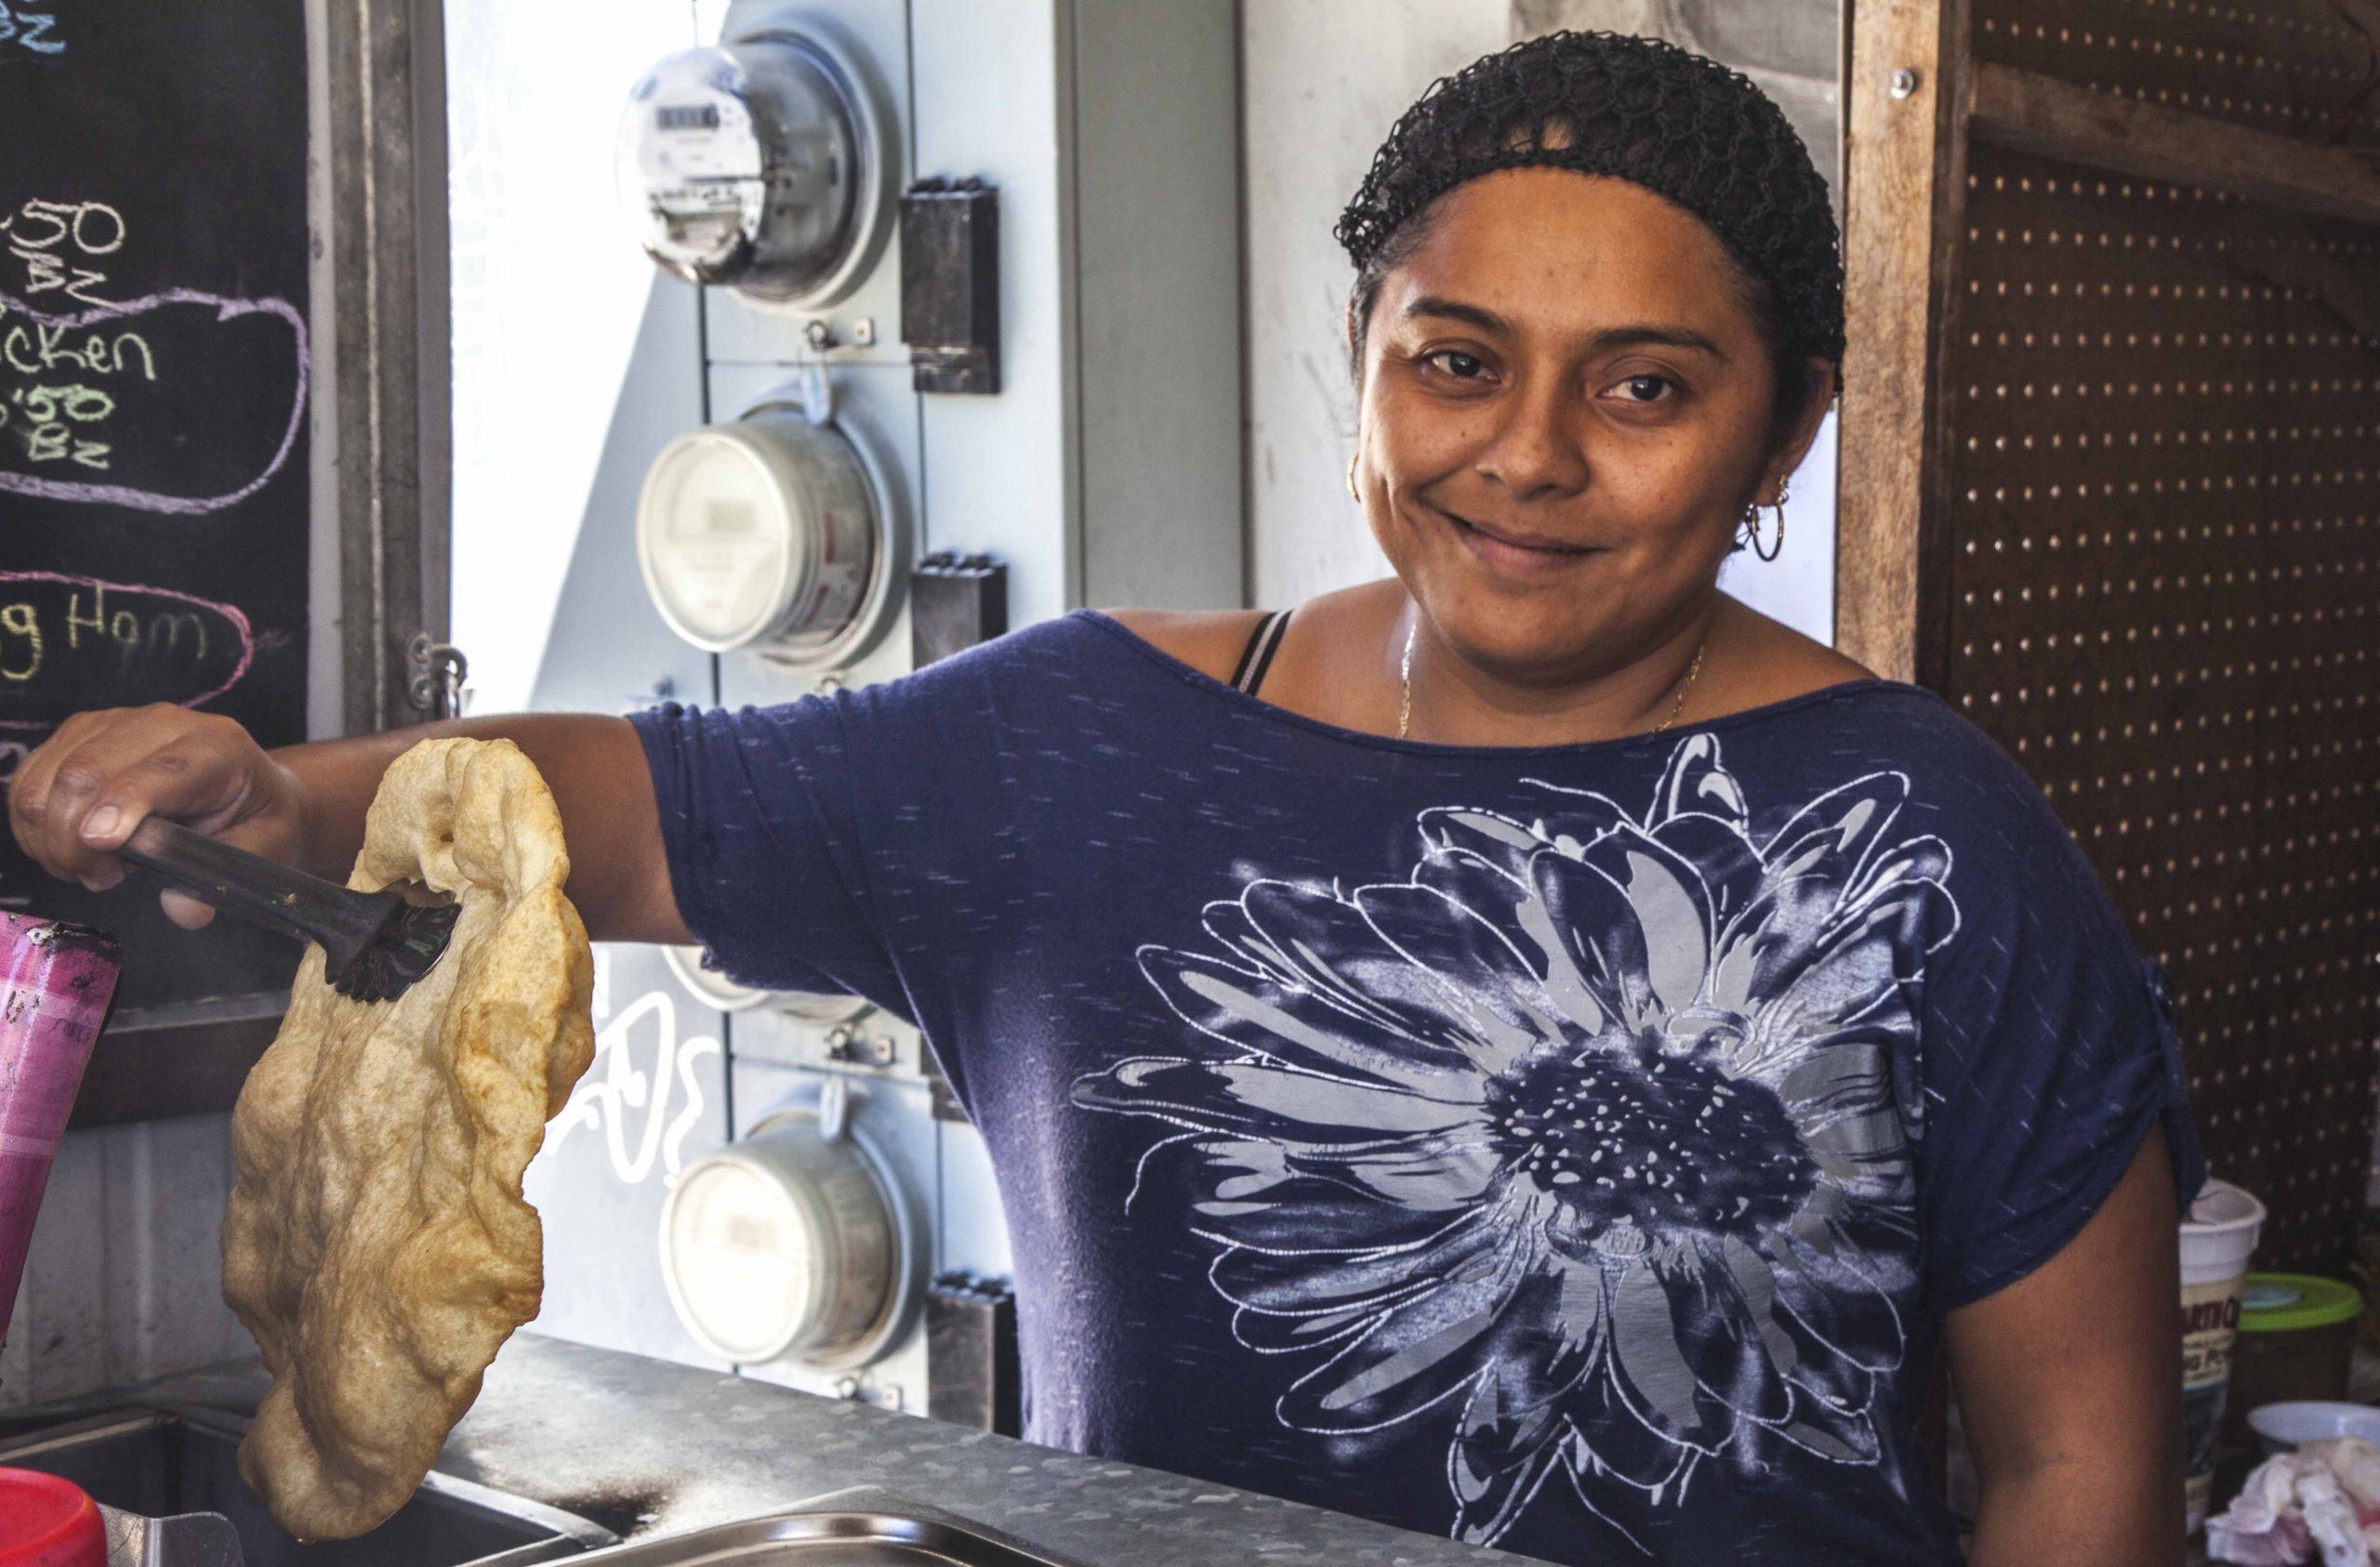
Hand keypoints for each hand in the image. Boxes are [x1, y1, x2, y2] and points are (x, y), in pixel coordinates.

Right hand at [8, 704, 311, 928]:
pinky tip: (68, 848)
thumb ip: (227, 876)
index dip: (123, 804)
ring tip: (89, 867)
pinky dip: (34, 825)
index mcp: (218, 747)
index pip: (162, 770)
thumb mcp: (266, 848)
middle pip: (85, 772)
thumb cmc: (256, 817)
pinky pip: (29, 780)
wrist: (247, 786)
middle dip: (74, 840)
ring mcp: (113, 723)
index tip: (99, 846)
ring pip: (47, 778)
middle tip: (101, 879)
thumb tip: (182, 908)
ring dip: (50, 836)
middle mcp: (162, 723)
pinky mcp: (78, 734)